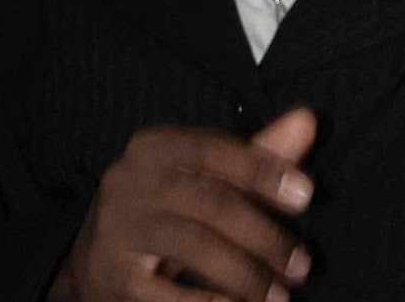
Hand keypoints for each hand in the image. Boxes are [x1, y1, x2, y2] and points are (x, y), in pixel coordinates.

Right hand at [50, 107, 318, 301]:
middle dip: (264, 235)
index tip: (306, 196)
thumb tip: (308, 119)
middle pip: (211, 201)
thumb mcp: (205, 180)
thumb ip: (256, 155)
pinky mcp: (111, 277)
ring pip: (195, 246)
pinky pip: (169, 293)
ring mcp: (114, 230)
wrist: (97, 263)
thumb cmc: (168, 212)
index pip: (214, 148)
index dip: (263, 169)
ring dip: (247, 275)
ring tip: (281, 295)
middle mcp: (126, 181)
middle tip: (302, 264)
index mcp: (151, 147)